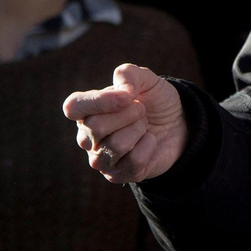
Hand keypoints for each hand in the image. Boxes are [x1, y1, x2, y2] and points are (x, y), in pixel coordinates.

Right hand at [63, 64, 187, 182]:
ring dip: (139, 130)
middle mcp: (86, 137)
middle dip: (128, 114)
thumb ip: (130, 75)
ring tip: (143, 126)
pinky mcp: (117, 175)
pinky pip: (133, 161)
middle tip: (141, 110)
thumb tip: (123, 91)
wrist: (177, 126)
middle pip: (95, 127)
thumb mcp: (147, 80)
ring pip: (114, 146)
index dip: (100, 101)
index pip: (73, 107)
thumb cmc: (154, 102)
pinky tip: (149, 142)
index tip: (128, 96)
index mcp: (86, 111)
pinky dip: (148, 146)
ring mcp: (100, 159)